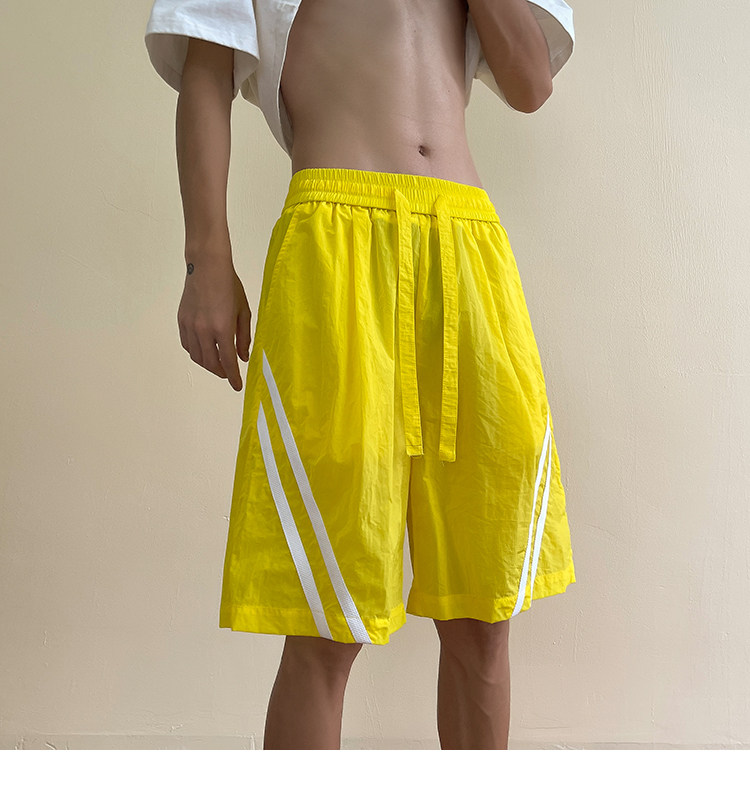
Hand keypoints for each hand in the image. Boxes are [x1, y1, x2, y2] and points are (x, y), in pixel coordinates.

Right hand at [177, 258, 251, 390]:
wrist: (206, 266)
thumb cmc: (229, 285)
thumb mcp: (243, 311)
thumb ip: (244, 337)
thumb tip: (243, 358)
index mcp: (222, 328)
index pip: (228, 361)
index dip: (233, 377)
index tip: (237, 386)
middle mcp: (204, 330)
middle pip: (211, 363)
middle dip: (221, 372)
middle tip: (229, 374)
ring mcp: (190, 326)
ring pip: (197, 357)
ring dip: (208, 365)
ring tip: (218, 364)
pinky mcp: (181, 321)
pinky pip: (188, 345)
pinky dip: (196, 353)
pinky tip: (204, 351)